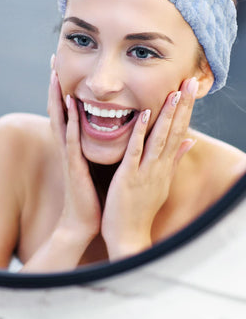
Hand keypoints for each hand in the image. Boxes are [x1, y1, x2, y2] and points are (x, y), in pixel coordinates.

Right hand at [47, 67, 100, 244]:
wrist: (85, 221)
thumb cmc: (94, 192)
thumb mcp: (97, 163)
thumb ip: (101, 145)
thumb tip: (113, 128)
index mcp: (75, 143)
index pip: (68, 110)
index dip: (65, 87)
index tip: (65, 65)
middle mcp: (68, 144)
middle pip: (58, 107)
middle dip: (55, 83)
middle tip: (53, 59)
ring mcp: (68, 154)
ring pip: (60, 118)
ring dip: (58, 95)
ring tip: (55, 72)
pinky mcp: (74, 164)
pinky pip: (71, 138)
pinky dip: (70, 119)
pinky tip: (71, 102)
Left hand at [101, 77, 197, 259]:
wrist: (128, 237)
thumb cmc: (140, 209)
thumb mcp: (161, 183)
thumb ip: (173, 161)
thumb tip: (189, 142)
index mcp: (165, 167)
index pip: (179, 133)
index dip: (186, 111)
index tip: (190, 90)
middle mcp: (160, 166)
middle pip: (175, 131)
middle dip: (184, 106)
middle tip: (190, 81)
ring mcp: (146, 171)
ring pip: (160, 138)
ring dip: (168, 115)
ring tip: (176, 92)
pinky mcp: (129, 177)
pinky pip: (136, 151)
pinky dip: (140, 133)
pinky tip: (144, 115)